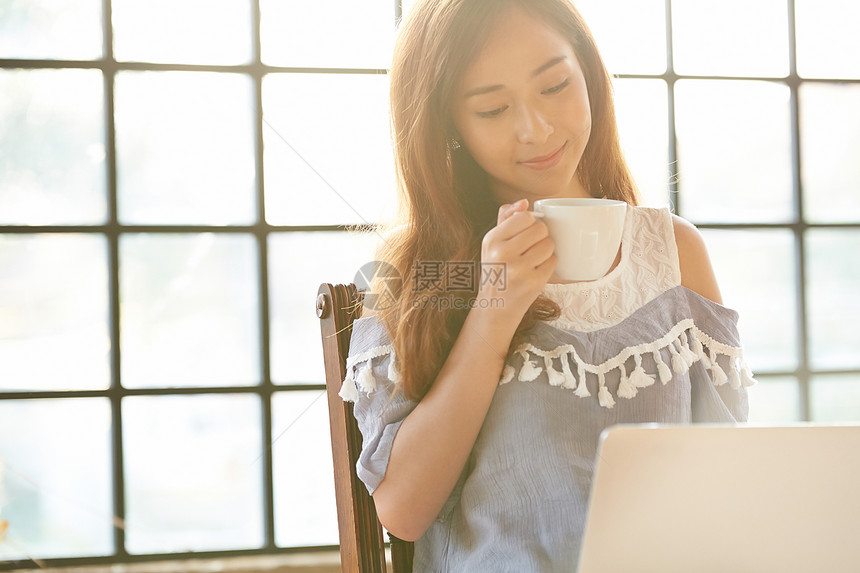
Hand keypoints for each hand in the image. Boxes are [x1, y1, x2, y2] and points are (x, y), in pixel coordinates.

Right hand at [477, 198, 555, 323]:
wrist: (495, 307)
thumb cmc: (497, 270)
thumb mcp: (492, 243)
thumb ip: (506, 218)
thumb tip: (524, 202)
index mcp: (492, 239)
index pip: (524, 216)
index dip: (530, 222)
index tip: (524, 233)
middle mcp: (503, 253)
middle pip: (540, 229)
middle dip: (540, 236)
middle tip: (530, 248)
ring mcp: (519, 270)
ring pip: (549, 245)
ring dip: (546, 251)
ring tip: (533, 260)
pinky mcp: (533, 283)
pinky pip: (553, 262)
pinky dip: (548, 265)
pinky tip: (536, 271)